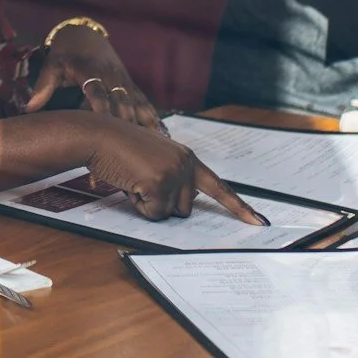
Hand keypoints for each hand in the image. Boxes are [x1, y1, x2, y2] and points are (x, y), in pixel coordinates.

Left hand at [24, 25, 164, 136]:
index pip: (97, 94)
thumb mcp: (52, 65)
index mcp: (90, 72)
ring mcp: (124, 81)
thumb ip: (43, 86)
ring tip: (152, 150)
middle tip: (125, 153)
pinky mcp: (132, 86)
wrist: (85, 35)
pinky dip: (153, 118)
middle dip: (123, 128)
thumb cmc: (65, 55)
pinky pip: (145, 102)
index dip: (100, 112)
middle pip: (121, 103)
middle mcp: (111, 77)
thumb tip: (29, 108)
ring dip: (143, 126)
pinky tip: (162, 137)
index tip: (102, 132)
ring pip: (136, 105)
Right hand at [76, 118, 266, 224]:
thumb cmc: (118, 149)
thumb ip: (173, 176)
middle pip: (185, 208)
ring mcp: (174, 173)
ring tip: (133, 179)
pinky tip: (129, 183)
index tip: (259, 222)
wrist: (97, 135)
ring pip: (168, 214)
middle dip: (161, 203)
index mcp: (188, 157)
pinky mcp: (160, 183)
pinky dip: (138, 206)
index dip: (239, 207)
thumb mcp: (154, 158)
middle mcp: (186, 164)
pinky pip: (153, 214)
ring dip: (148, 204)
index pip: (218, 186)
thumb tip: (181, 207)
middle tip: (141, 181)